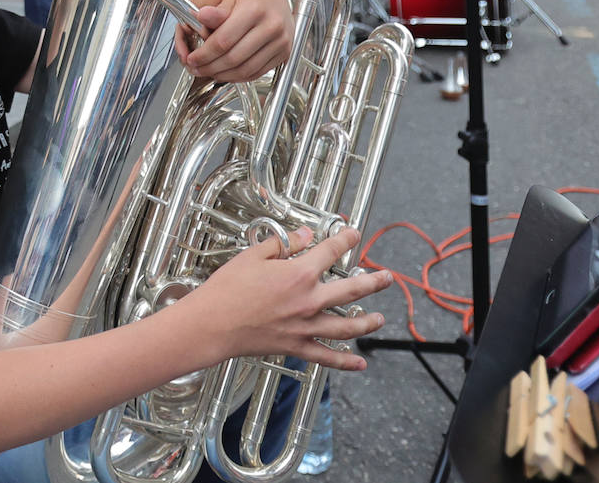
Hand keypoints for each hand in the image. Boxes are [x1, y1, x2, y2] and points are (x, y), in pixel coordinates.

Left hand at [175, 0, 292, 82]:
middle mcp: (271, 26)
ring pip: (245, 69)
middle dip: (211, 67)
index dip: (204, 54)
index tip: (192, 58)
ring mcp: (280, 41)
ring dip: (223, 75)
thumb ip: (216, 11)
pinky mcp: (284, 53)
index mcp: (255, 9)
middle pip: (234, 58)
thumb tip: (199, 17)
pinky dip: (239, 77)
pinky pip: (257, 72)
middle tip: (197, 68)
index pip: (223, 41)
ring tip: (209, 72)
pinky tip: (227, 73)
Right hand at [190, 226, 391, 369]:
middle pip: (352, 290)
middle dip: (373, 282)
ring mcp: (305, 327)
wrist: (211, 325)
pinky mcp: (296, 346)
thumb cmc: (228, 289)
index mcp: (300, 273)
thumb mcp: (255, 255)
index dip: (346, 239)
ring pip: (347, 326)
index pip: (331, 251)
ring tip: (380, 319)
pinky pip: (326, 356)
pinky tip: (359, 364)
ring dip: (367, 322)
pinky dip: (345, 362)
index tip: (353, 233)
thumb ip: (285, 244)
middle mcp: (309, 300)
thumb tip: (305, 235)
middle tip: (387, 277)